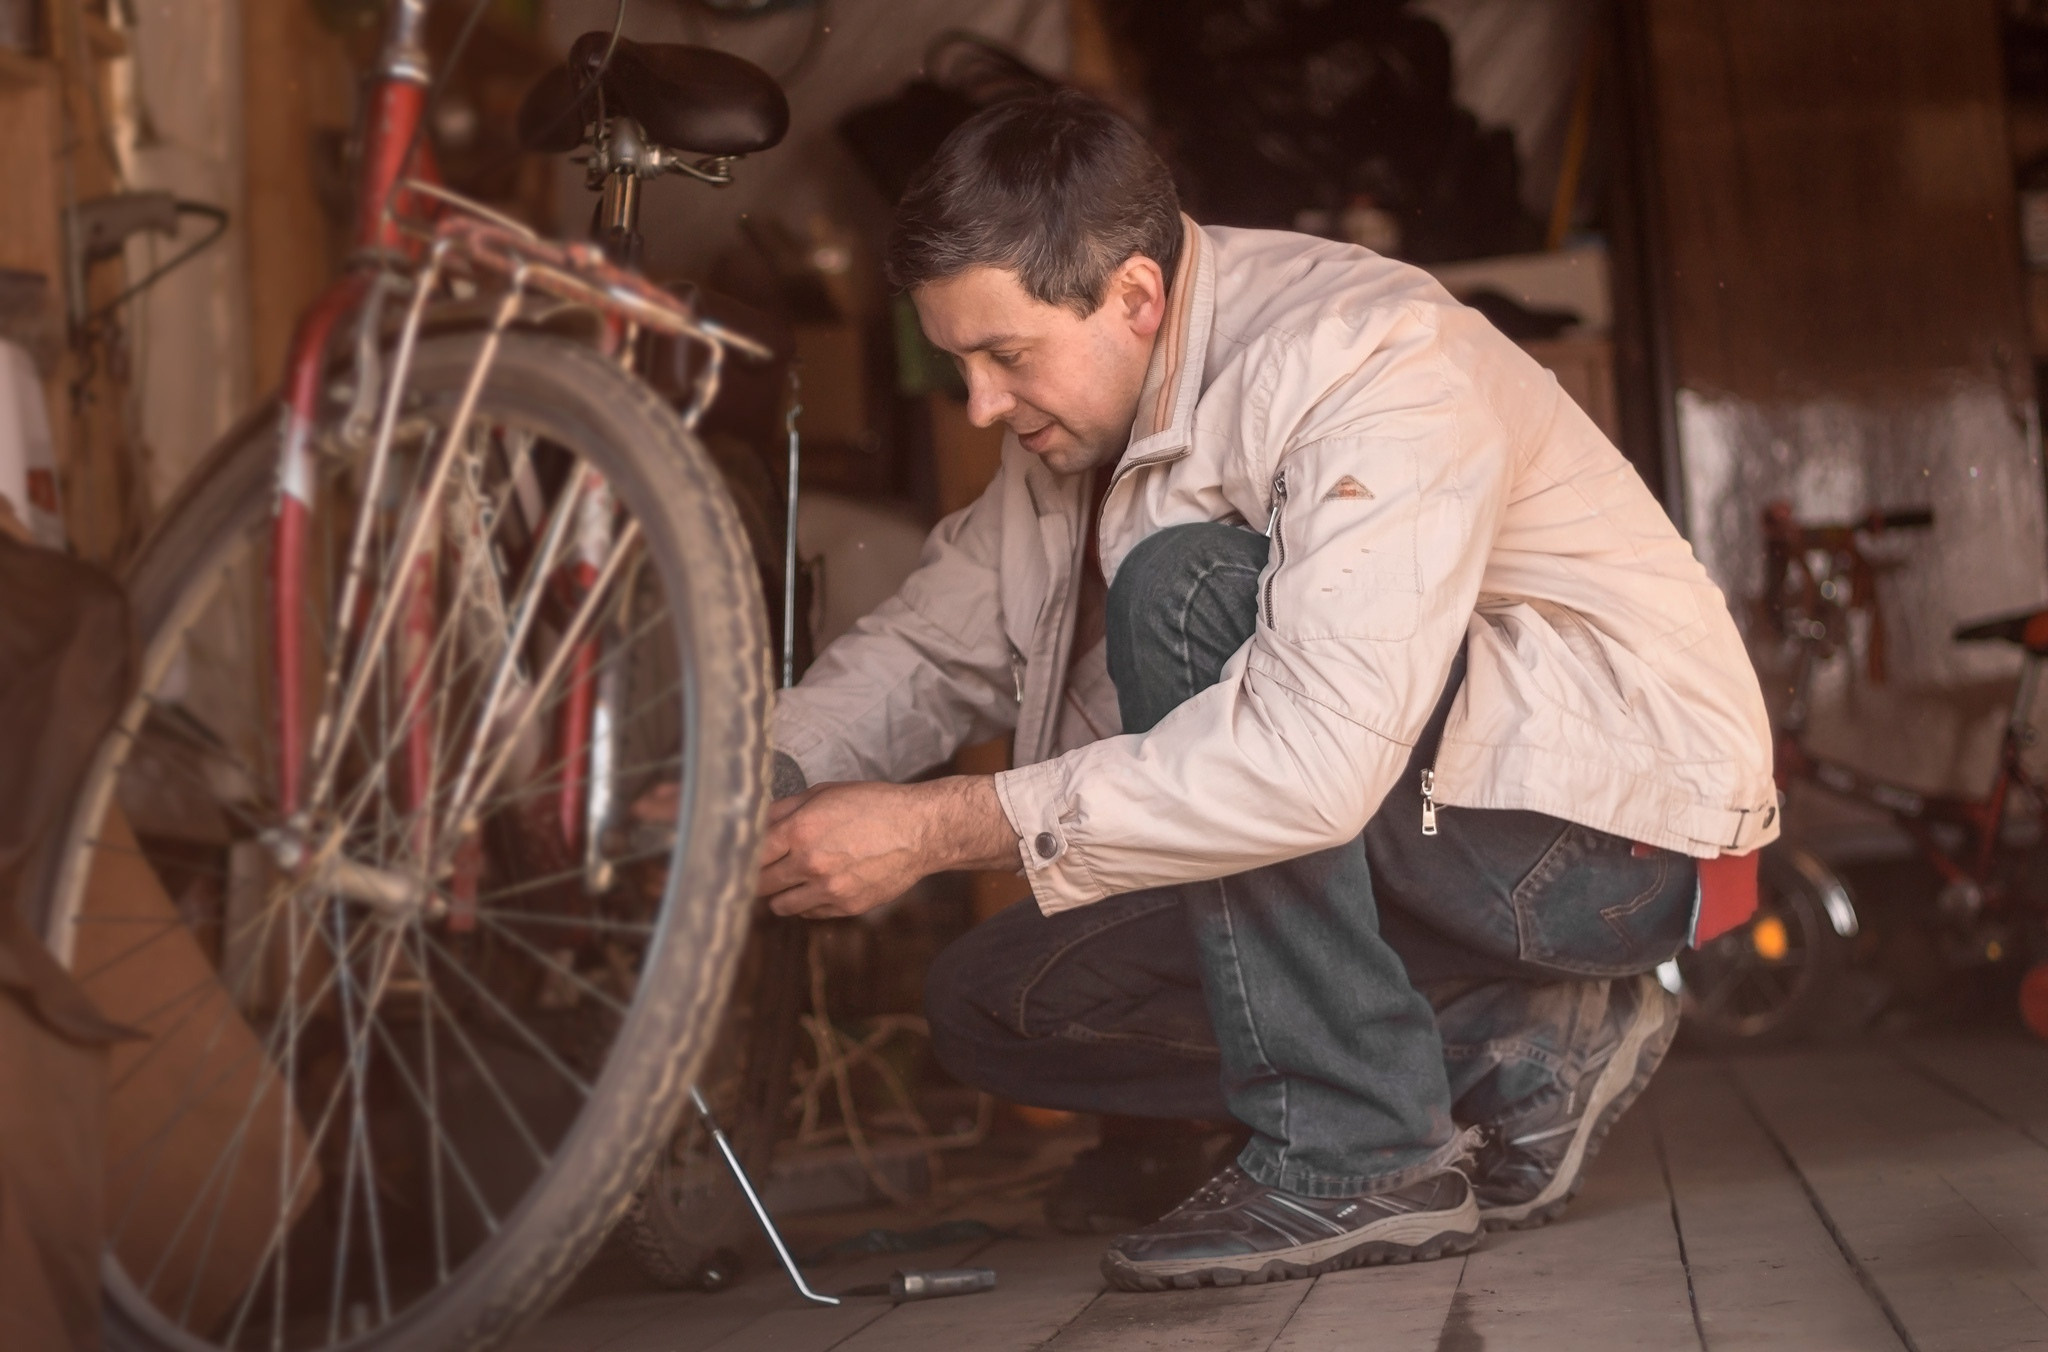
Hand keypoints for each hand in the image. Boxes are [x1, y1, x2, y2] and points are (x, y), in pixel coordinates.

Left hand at [757, 776, 1015, 918]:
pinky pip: (809, 913)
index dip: (743, 857)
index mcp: (799, 831)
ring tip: (793, 878)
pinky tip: (819, 884)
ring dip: (781, 894)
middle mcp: (809, 864)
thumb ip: (784, 809)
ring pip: (780, 906)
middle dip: (760, 877)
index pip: (751, 856)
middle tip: (766, 869)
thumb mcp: (825, 793)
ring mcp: (828, 889)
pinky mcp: (846, 906)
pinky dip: (807, 902)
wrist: (919, 830)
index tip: (740, 858)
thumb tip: (753, 820)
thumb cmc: (873, 805)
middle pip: (760, 885)